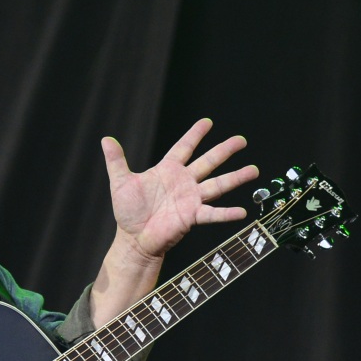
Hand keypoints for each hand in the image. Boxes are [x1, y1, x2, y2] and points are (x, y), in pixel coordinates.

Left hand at [102, 118, 258, 261]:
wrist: (133, 238)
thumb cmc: (128, 212)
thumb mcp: (120, 182)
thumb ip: (116, 161)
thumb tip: (106, 139)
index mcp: (168, 170)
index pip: (184, 147)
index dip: (195, 134)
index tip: (208, 122)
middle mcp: (184, 182)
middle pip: (208, 162)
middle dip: (225, 150)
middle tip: (242, 140)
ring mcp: (191, 199)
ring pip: (218, 184)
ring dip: (236, 178)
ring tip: (254, 170)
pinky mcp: (192, 217)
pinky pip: (212, 214)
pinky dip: (227, 213)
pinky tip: (242, 211)